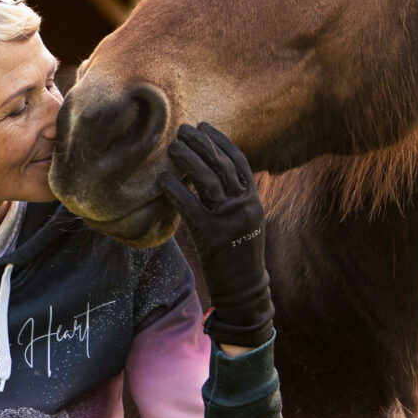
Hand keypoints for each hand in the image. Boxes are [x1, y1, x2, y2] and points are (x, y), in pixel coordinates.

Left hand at [163, 122, 273, 349]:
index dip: (221, 141)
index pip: (239, 162)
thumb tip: (212, 174)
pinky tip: (164, 179)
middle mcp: (245, 206)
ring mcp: (230, 220)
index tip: (205, 127)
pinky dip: (176, 189)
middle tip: (183, 130)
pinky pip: (191, 206)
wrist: (245, 289)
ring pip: (208, 180)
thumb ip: (235, 199)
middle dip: (201, 144)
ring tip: (172, 146)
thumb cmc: (240, 254)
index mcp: (254, 200)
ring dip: (188, 160)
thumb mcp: (246, 221)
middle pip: (222, 165)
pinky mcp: (212, 236)